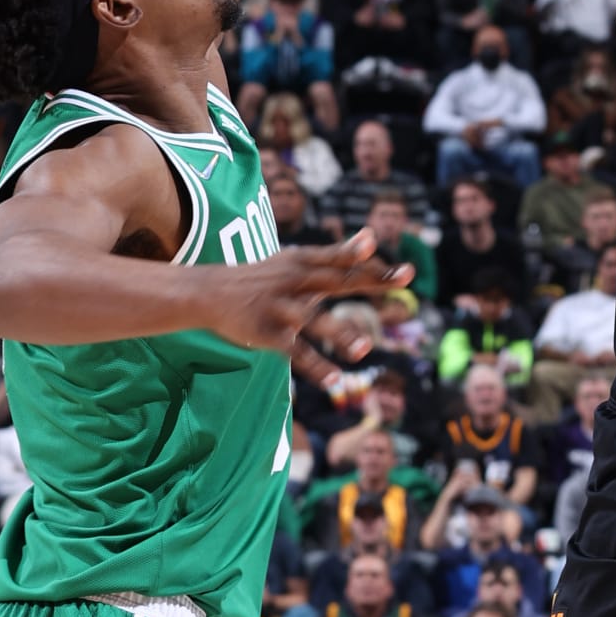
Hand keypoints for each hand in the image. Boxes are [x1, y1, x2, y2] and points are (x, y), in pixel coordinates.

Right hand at [205, 229, 412, 389]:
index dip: (374, 263)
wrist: (209, 292)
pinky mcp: (267, 334)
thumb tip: (371, 237)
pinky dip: (316, 366)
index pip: (343, 261)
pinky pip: (295, 351)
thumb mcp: (295, 260)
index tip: (406, 270)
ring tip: (365, 350)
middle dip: (372, 280)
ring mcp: (280, 308)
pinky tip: (337, 379)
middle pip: (337, 280)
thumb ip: (335, 255)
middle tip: (406, 280)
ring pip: (313, 321)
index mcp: (303, 262)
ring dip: (340, 334)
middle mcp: (294, 281)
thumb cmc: (263, 277)